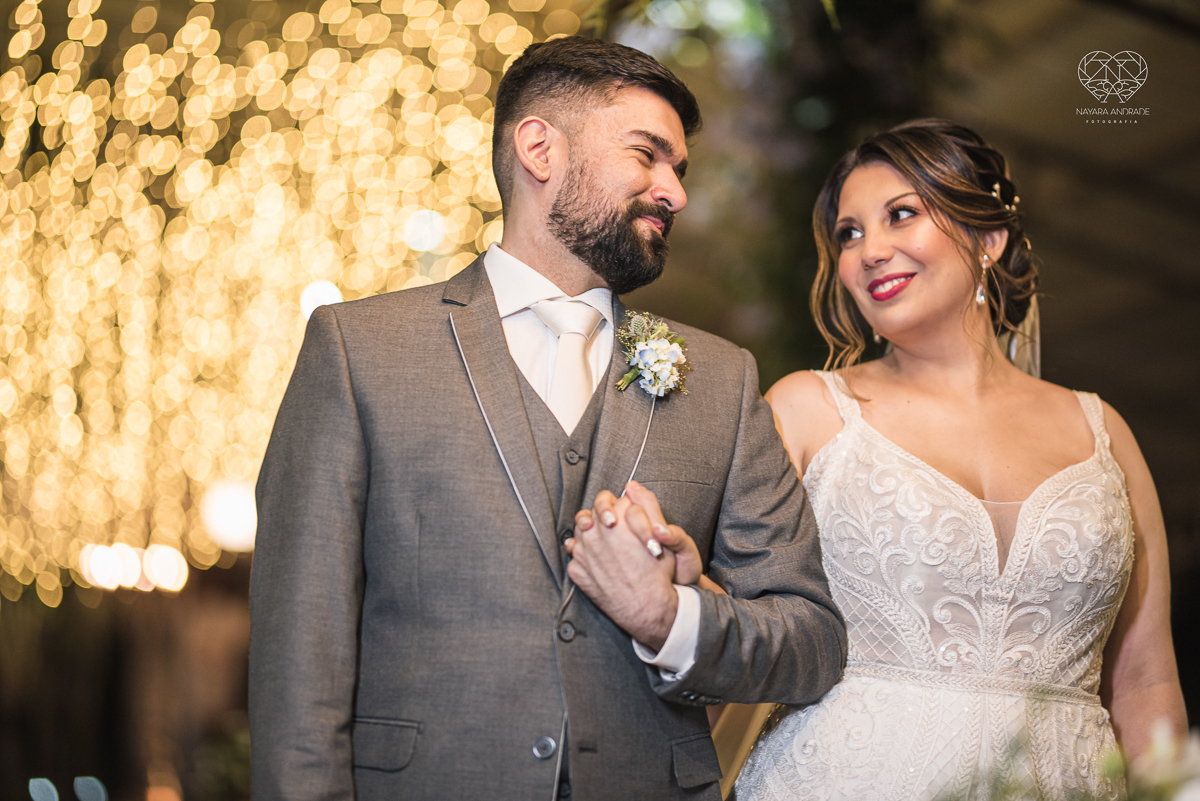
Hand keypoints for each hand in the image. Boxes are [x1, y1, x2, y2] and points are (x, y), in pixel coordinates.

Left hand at [563, 488, 678, 650]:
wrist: (648, 608)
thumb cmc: (657, 570)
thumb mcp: (660, 533)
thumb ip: (647, 504)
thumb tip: (631, 486)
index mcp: (613, 522)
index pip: (603, 500)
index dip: (613, 506)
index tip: (619, 516)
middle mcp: (593, 535)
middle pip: (587, 515)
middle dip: (599, 519)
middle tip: (611, 528)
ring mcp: (582, 554)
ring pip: (578, 534)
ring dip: (589, 535)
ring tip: (605, 545)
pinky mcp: (578, 572)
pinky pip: (573, 556)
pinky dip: (583, 556)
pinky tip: (598, 561)